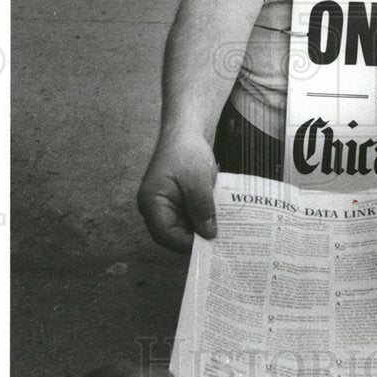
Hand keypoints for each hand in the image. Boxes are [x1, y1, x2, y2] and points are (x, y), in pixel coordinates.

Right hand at [137, 130, 218, 252]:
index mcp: (152, 202)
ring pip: (184, 228)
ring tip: (225, 232)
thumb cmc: (187, 151)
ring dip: (202, 229)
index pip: (165, 234)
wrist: (187, 131)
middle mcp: (156, 208)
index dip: (186, 243)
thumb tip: (208, 235)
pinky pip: (190, 218)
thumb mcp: (198, 181)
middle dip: (196, 238)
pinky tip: (221, 220)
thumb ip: (202, 208)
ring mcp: (167, 205)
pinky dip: (204, 219)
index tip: (209, 244)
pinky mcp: (179, 202)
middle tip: (221, 242)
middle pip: (174, 234)